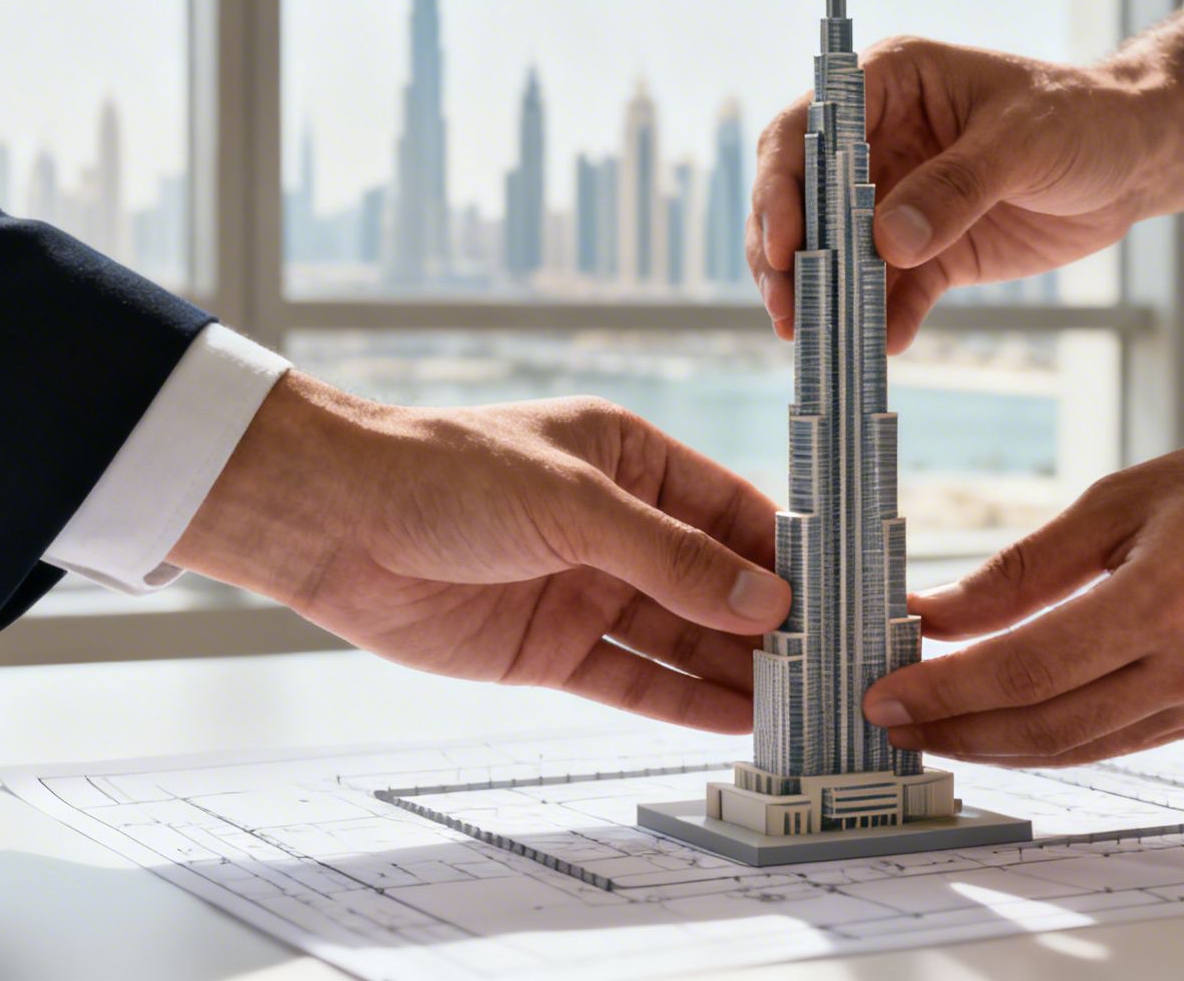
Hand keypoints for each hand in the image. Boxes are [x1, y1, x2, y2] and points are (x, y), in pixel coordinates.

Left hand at [171, 375, 790, 732]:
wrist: (334, 524)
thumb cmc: (447, 474)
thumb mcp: (575, 504)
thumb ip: (673, 559)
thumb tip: (768, 603)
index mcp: (634, 460)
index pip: (735, 511)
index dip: (792, 553)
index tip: (849, 595)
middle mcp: (620, 527)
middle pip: (717, 584)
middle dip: (775, 626)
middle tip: (839, 669)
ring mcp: (589, 590)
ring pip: (682, 640)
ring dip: (739, 673)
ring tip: (804, 707)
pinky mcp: (553, 650)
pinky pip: (634, 680)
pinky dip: (682, 702)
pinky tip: (736, 722)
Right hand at [747, 36, 1157, 352]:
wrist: (1135, 160)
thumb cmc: (1081, 119)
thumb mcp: (1022, 143)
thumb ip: (955, 188)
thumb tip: (886, 242)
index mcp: (888, 85)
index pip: (807, 131)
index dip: (781, 186)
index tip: (782, 244)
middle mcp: (878, 142)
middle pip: (803, 200)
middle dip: (785, 256)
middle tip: (787, 309)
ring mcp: (898, 200)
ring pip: (835, 254)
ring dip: (821, 297)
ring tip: (816, 340)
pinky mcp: (928, 252)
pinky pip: (891, 292)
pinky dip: (882, 320)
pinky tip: (884, 346)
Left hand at [860, 414, 1183, 764]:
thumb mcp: (1126, 498)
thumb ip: (1028, 566)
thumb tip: (943, 611)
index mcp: (1168, 601)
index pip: (1027, 670)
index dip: (946, 690)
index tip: (883, 693)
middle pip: (1047, 727)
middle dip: (957, 732)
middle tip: (890, 724)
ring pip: (1084, 748)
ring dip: (1001, 748)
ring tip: (937, 731)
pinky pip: (1127, 742)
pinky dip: (1061, 740)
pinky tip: (1015, 726)